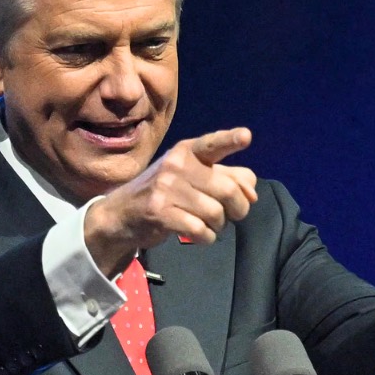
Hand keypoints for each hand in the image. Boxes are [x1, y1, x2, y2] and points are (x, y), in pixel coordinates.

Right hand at [85, 128, 257, 275]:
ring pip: (216, 213)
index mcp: (188, 151)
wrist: (122, 213)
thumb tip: (252, 193)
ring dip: (219, 225)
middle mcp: (177, 165)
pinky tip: (199, 235)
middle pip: (228, 190)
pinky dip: (206, 238)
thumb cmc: (166, 191)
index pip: (212, 144)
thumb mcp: (194, 176)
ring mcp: (166, 188)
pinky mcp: (160, 213)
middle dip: (239, 208)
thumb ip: (227, 178)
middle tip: (232, 215)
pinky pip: (200, 230)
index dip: (230, 140)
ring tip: (207, 223)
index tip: (246, 136)